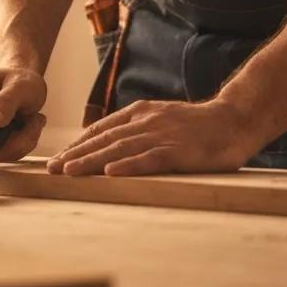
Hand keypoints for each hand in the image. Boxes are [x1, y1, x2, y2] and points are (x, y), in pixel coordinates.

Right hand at [0, 67, 46, 161]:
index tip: (16, 145)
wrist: (21, 83)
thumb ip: (7, 101)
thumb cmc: (20, 81)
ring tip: (31, 122)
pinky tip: (22, 129)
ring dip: (17, 144)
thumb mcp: (22, 86)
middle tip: (34, 124)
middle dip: (12, 144)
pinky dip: (15, 146)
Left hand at [46, 99, 253, 176]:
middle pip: (105, 139)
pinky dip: (128, 166)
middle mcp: (146, 121)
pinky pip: (149, 159)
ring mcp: (161, 134)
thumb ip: (139, 129)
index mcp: (141, 113)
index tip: (59, 158)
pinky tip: (111, 173)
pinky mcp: (178, 150)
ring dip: (92, 161)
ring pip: (120, 148)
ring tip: (69, 171)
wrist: (234, 119)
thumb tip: (113, 147)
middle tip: (52, 168)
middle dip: (76, 154)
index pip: (102, 129)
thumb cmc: (198, 126)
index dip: (79, 144)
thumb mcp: (163, 120)